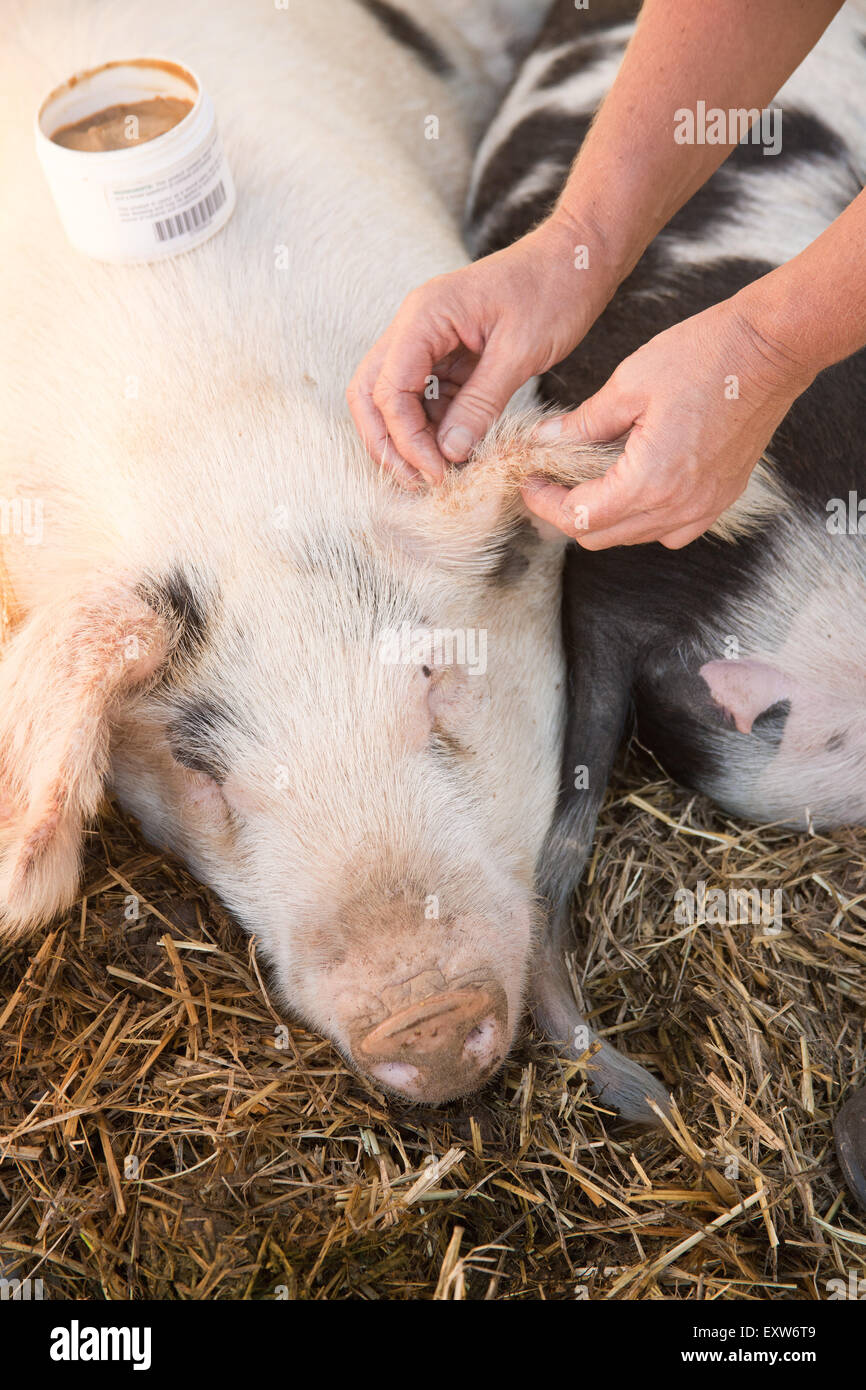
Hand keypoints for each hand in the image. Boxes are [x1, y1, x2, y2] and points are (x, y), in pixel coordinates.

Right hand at [347, 216, 608, 485]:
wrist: (577, 257)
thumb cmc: (554, 289)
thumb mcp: (520, 352)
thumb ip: (481, 403)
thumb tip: (449, 453)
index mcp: (425, 316)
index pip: (388, 389)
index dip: (406, 439)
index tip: (437, 473)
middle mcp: (415, 325)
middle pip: (372, 393)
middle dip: (388, 443)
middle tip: (418, 482)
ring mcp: (429, 338)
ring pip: (393, 397)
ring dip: (409, 438)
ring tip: (438, 474)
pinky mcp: (449, 351)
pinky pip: (426, 394)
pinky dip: (434, 425)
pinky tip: (455, 451)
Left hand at [521, 295, 815, 547]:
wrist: (771, 349)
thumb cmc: (703, 356)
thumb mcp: (627, 385)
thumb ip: (582, 423)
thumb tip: (543, 440)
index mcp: (649, 482)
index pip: (580, 518)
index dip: (544, 503)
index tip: (529, 481)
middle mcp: (678, 507)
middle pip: (602, 537)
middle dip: (566, 514)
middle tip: (548, 482)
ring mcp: (705, 507)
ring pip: (635, 537)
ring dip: (603, 518)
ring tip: (583, 482)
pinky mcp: (721, 498)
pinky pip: (671, 531)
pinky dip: (642, 518)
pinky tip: (631, 487)